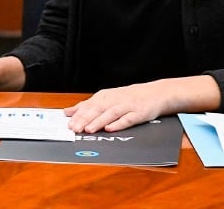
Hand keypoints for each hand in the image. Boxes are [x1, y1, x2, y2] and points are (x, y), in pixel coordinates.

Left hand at [63, 75, 218, 132]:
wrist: (157, 93)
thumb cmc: (129, 98)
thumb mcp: (107, 99)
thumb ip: (88, 106)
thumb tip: (68, 112)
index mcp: (106, 96)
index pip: (89, 105)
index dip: (78, 114)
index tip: (67, 122)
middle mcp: (115, 100)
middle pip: (97, 109)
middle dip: (85, 119)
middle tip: (74, 128)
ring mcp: (127, 106)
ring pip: (110, 114)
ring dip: (99, 122)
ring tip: (88, 129)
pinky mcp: (139, 113)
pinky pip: (128, 119)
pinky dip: (119, 123)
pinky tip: (111, 128)